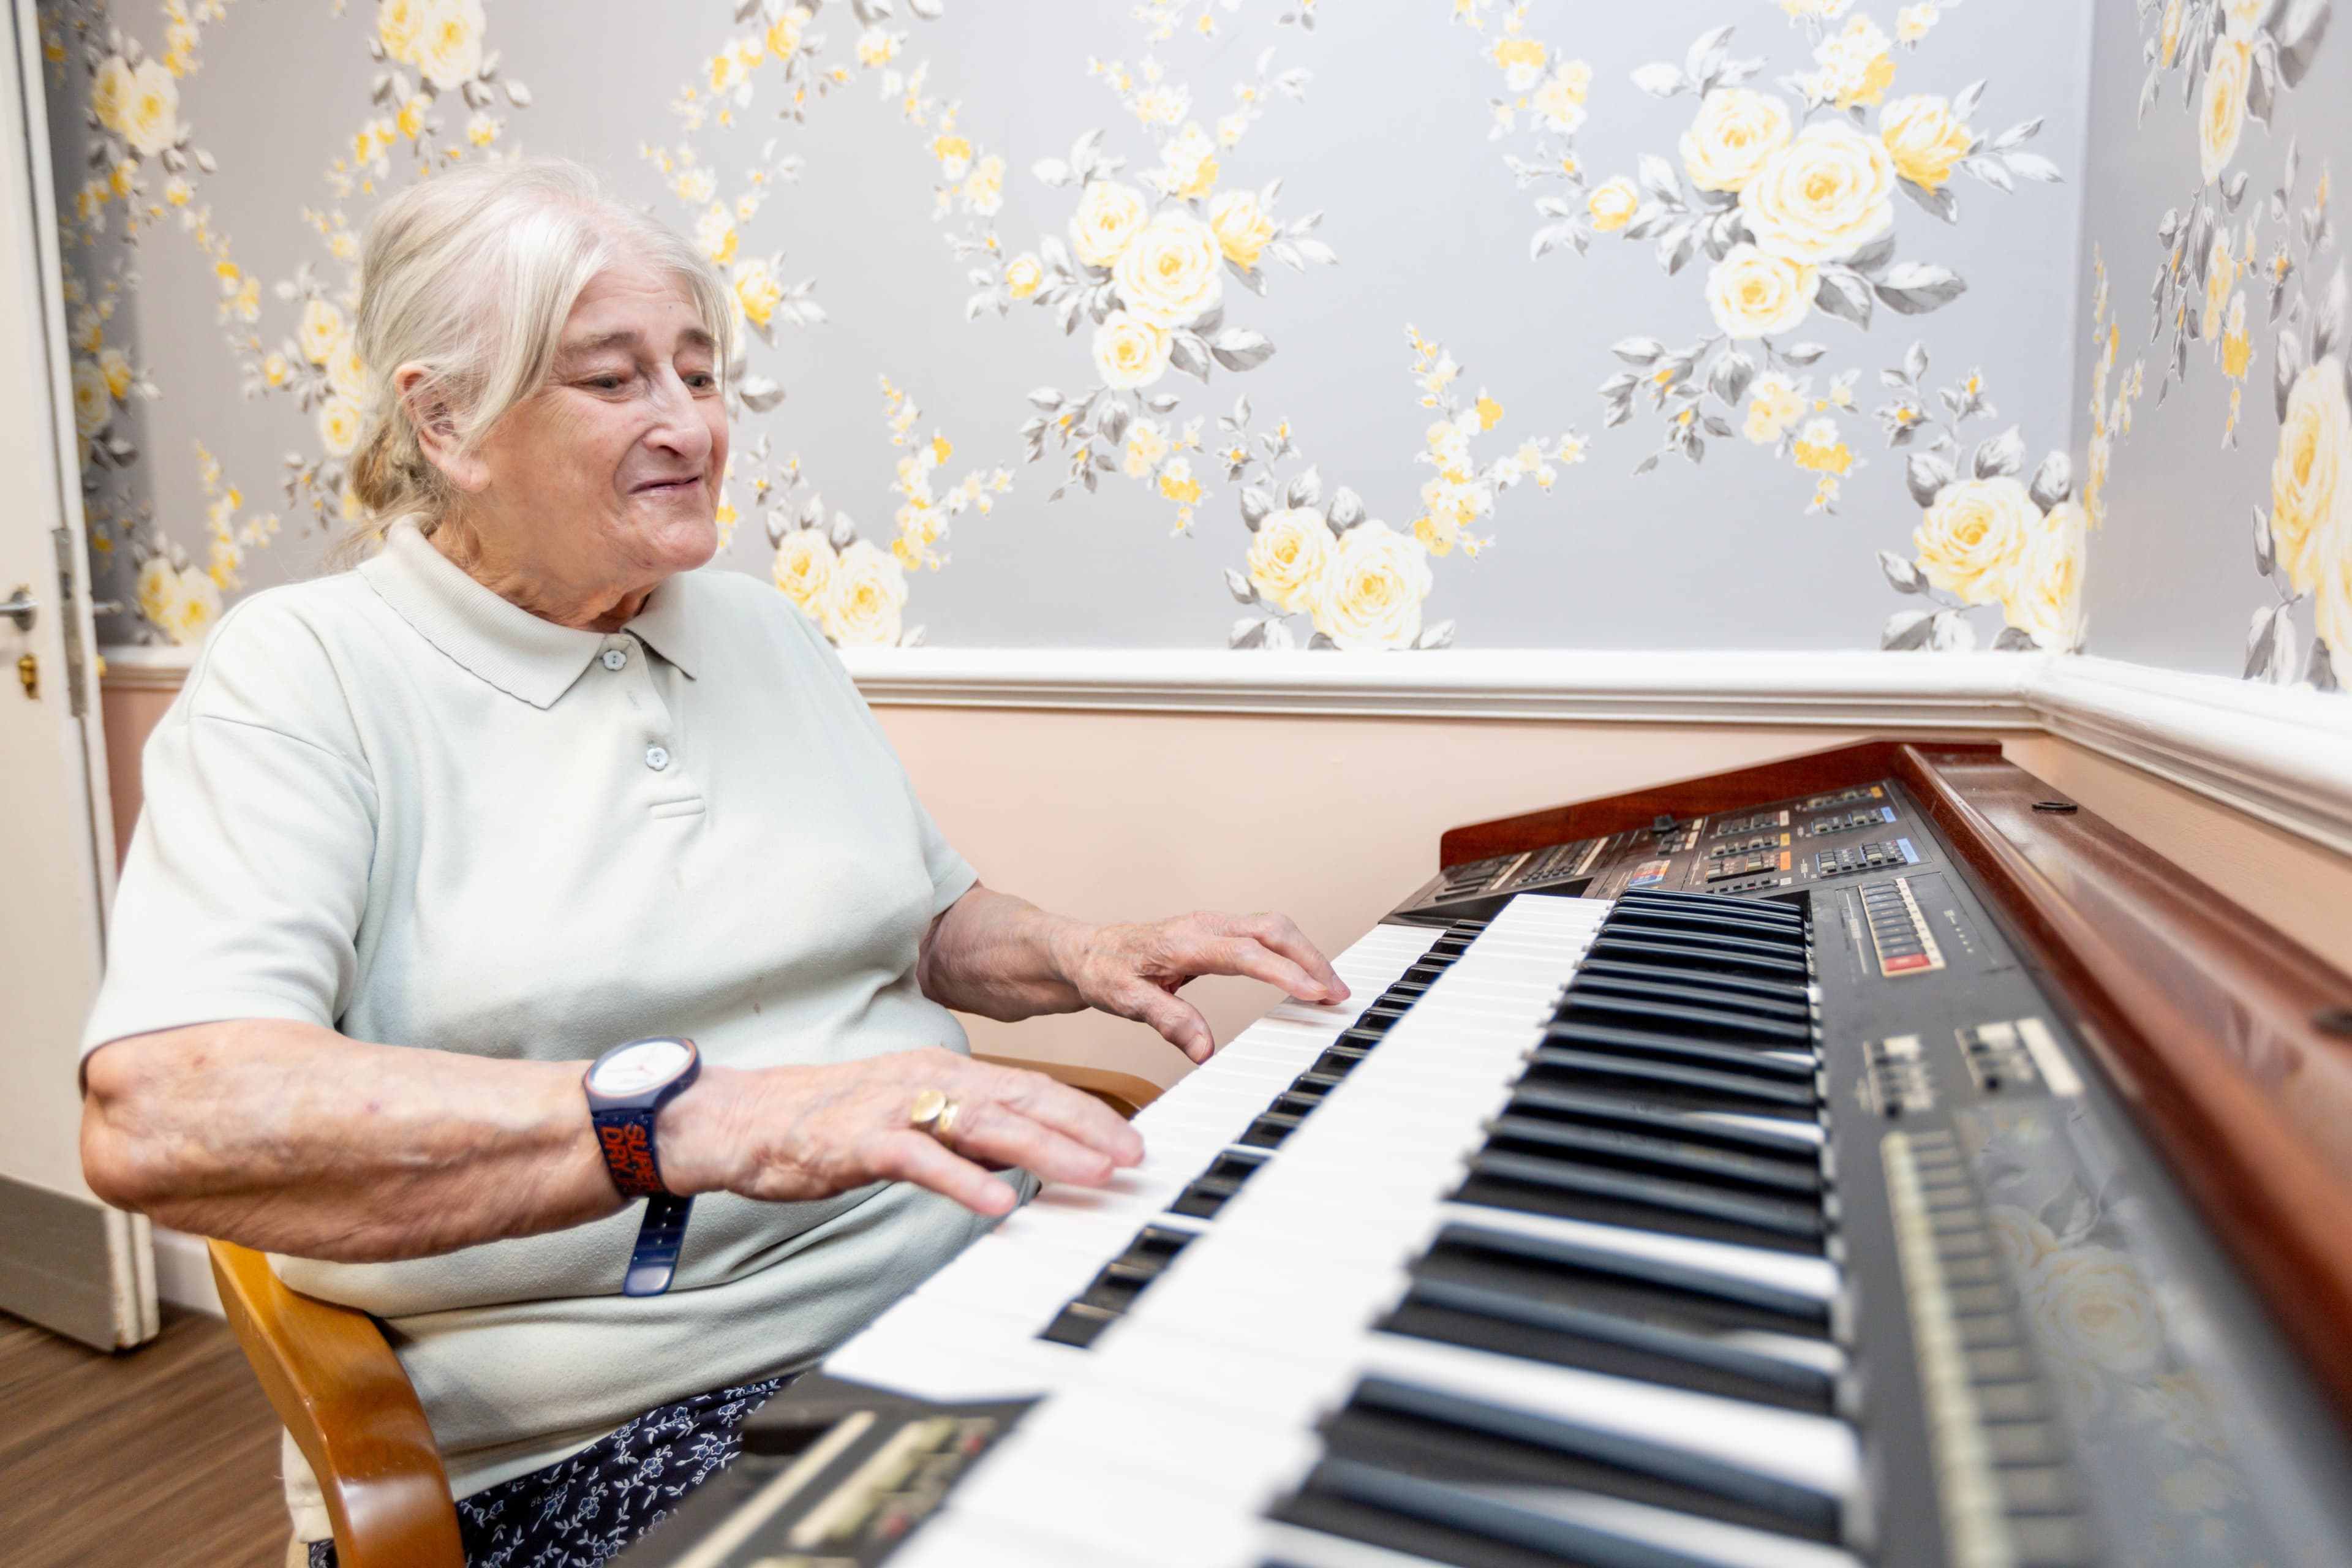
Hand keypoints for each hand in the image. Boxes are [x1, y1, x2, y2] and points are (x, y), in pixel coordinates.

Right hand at [657, 1048, 1141, 1216]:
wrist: (740, 1118)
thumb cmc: (824, 1121)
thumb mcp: (908, 1118)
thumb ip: (962, 1133)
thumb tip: (1017, 1162)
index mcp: (944, 1071)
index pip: (1030, 1087)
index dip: (1084, 1113)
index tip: (1131, 1141)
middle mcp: (929, 1079)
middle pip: (1022, 1098)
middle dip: (1085, 1128)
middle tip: (1135, 1157)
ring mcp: (895, 1107)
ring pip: (985, 1124)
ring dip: (1045, 1150)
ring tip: (1093, 1176)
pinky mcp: (860, 1140)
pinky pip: (921, 1160)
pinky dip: (963, 1181)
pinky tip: (1000, 1204)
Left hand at [1049, 910, 1347, 1063]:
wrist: (1086, 951)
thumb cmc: (1104, 973)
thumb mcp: (1124, 1001)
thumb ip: (1167, 1020)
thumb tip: (1204, 1048)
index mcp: (1182, 942)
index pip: (1245, 953)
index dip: (1284, 972)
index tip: (1315, 993)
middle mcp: (1203, 926)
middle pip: (1272, 930)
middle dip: (1310, 959)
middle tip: (1336, 994)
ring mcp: (1213, 925)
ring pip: (1273, 927)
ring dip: (1306, 954)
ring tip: (1329, 988)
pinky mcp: (1218, 931)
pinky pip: (1265, 933)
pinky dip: (1292, 951)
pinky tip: (1304, 974)